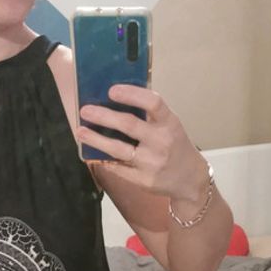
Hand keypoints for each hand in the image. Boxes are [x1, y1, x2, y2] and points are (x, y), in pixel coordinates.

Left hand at [77, 85, 209, 202]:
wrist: (189, 179)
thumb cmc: (175, 146)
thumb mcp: (170, 125)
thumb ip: (150, 114)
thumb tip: (118, 96)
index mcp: (170, 123)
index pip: (152, 103)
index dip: (131, 94)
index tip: (112, 90)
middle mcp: (161, 142)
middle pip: (128, 125)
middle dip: (103, 116)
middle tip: (85, 110)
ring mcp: (151, 163)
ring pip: (117, 149)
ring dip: (96, 139)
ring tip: (81, 132)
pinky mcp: (142, 180)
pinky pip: (117, 167)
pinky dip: (103, 159)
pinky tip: (92, 153)